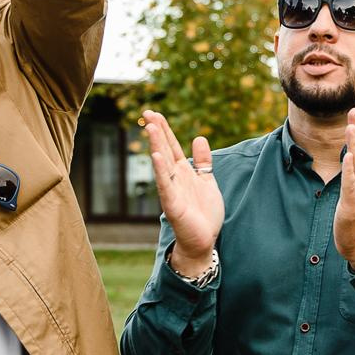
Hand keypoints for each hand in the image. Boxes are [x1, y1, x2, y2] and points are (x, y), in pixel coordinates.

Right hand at [141, 111, 223, 269]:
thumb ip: (203, 161)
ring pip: (163, 164)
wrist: (203, 241)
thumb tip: (199, 137)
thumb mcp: (207, 181)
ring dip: (156, 146)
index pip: (172, 145)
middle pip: (164, 150)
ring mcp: (172, 190)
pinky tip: (156, 157)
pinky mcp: (173, 204)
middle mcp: (175, 178)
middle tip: (147, 112)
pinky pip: (165, 185)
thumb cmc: (204, 213)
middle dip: (157, 132)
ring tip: (151, 128)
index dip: (164, 129)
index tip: (154, 113)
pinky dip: (161, 171)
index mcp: (183, 172)